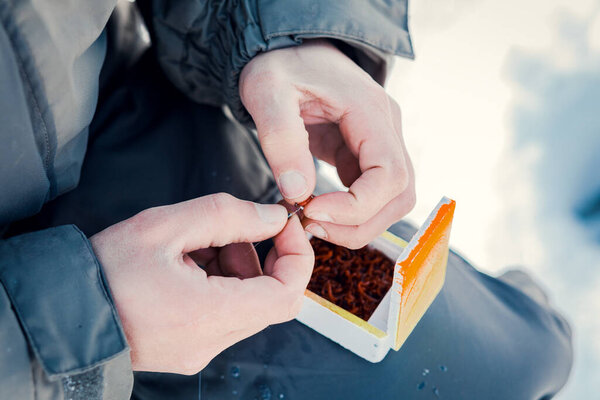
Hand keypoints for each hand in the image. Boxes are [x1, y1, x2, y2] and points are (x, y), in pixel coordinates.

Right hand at [90, 193, 312, 373]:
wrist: (60, 313)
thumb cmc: (104, 271)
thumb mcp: (165, 226)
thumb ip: (227, 216)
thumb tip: (274, 219)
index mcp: (209, 315)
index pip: (287, 294)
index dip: (297, 256)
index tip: (285, 226)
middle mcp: (210, 341)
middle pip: (271, 300)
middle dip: (262, 258)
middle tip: (230, 233)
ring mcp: (200, 349)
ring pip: (249, 306)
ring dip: (239, 269)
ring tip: (199, 247)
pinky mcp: (189, 348)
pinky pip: (225, 315)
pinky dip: (222, 284)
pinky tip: (189, 265)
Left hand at [240, 40, 414, 248]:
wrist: (289, 49)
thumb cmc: (279, 65)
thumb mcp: (266, 92)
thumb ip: (281, 139)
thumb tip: (298, 193)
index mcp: (369, 110)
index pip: (390, 175)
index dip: (357, 206)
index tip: (313, 211)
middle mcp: (386, 127)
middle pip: (400, 195)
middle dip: (360, 223)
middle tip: (313, 227)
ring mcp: (380, 141)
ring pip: (392, 200)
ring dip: (358, 222)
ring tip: (314, 221)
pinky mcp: (365, 153)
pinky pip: (372, 193)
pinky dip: (349, 211)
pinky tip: (316, 208)